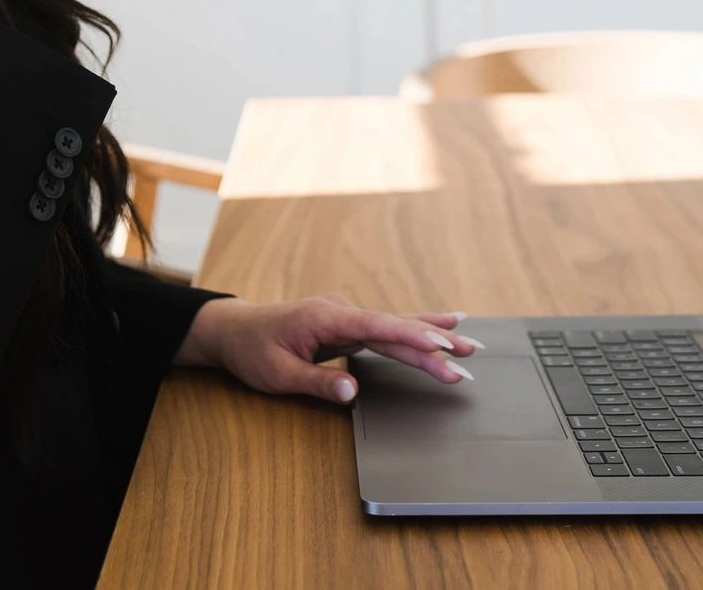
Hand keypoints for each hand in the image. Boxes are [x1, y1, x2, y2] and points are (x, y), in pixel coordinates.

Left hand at [175, 293, 483, 403]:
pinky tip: (440, 329)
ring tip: (469, 344)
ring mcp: (346, 315)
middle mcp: (341, 310)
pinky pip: (386, 329)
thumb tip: (352, 392)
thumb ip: (317, 382)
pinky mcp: (347, 324)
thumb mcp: (278, 373)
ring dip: (431, 336)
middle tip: (469, 358)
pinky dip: (414, 332)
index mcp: (326, 317)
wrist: (233, 330)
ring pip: (395, 326)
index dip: (412, 339)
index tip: (442, 348)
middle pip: (395, 327)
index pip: (378, 328)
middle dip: (434, 343)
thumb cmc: (252, 350)